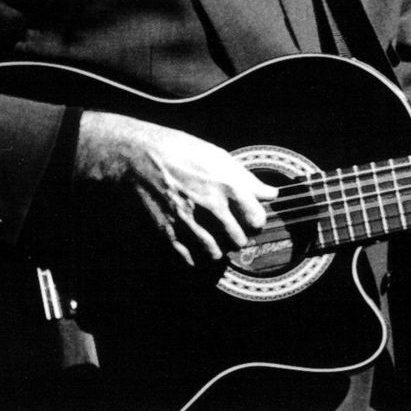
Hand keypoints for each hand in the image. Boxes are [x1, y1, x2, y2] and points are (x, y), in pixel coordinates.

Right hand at [74, 110, 277, 266]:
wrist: (140, 156)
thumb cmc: (181, 151)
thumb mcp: (218, 156)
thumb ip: (247, 178)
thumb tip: (270, 193)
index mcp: (227, 184)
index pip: (257, 219)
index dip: (257, 222)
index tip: (251, 220)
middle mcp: (211, 205)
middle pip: (239, 240)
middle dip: (239, 238)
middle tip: (234, 231)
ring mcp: (189, 220)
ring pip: (216, 254)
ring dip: (219, 250)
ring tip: (216, 241)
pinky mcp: (168, 232)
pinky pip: (189, 259)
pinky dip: (196, 259)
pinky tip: (196, 249)